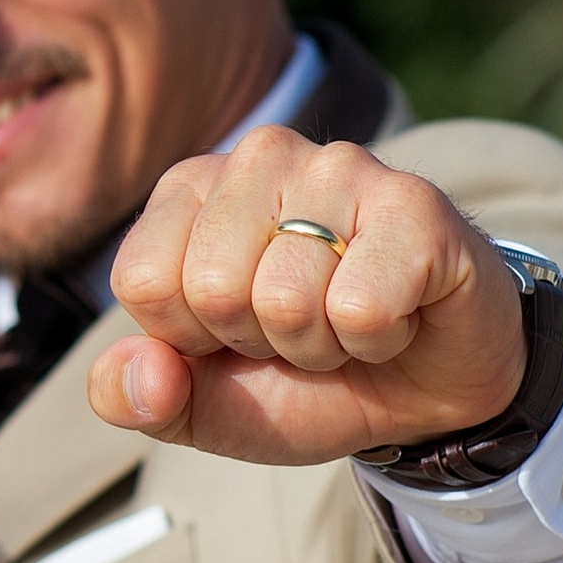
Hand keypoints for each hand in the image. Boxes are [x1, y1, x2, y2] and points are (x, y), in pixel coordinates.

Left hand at [89, 127, 526, 464]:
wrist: (425, 395)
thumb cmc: (309, 379)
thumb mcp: (206, 406)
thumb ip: (138, 397)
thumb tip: (137, 375)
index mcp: (191, 190)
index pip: (143, 279)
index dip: (193, 339)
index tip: (239, 333)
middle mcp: (260, 157)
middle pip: (212, 287)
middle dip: (261, 341)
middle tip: (305, 328)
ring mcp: (341, 167)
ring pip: (287, 299)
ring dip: (322, 344)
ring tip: (350, 320)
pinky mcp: (413, 202)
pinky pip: (362, 307)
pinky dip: (379, 340)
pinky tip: (398, 314)